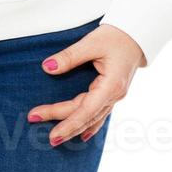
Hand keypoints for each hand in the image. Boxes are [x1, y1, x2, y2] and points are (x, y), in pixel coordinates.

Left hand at [28, 23, 143, 146]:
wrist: (137, 34)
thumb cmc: (118, 36)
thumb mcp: (92, 43)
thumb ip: (70, 56)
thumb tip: (48, 68)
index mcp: (111, 85)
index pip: (86, 111)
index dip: (68, 123)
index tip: (51, 133)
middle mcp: (115, 95)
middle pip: (86, 115)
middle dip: (62, 122)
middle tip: (35, 119)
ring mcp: (115, 96)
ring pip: (92, 118)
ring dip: (74, 128)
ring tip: (56, 138)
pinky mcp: (113, 93)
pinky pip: (99, 114)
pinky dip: (89, 124)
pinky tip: (82, 134)